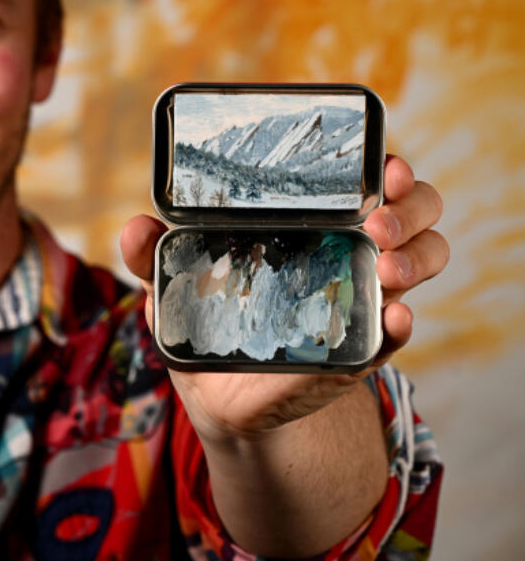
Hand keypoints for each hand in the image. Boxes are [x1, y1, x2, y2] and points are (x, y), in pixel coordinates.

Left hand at [119, 153, 447, 440]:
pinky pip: (394, 333)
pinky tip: (394, 317)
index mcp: (311, 222)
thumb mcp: (178, 284)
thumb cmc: (208, 322)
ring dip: (415, 259)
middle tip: (377, 222)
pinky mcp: (356, 349)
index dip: (387, 166)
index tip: (384, 165)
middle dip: (409, 208)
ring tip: (386, 268)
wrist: (221, 396)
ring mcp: (360, 297)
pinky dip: (400, 325)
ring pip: (423, 260)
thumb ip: (154, 256)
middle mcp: (349, 250)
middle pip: (413, 211)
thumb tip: (136, 228)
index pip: (366, 179)